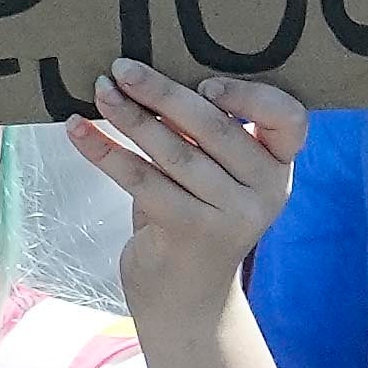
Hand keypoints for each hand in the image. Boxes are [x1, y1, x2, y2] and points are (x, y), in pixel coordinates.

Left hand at [68, 54, 303, 324]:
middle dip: (163, 93)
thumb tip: (147, 74)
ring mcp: (232, 217)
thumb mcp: (213, 175)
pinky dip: (105, 151)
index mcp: (278, 166)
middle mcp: (265, 191)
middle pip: (214, 128)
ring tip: (101, 91)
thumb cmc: (195, 217)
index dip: (250, 96)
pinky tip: (78, 131)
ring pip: (174, 152)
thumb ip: (203, 134)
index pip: (290, 120)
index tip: (204, 81)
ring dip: (130, 117)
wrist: (187, 299)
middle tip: (122, 67)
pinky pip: (142, 180)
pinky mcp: (191, 234)